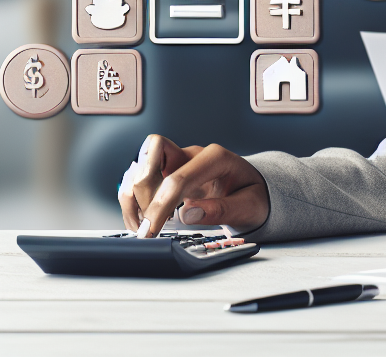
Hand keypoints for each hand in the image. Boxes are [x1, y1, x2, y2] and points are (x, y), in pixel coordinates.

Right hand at [118, 134, 269, 237]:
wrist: (252, 190)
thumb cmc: (252, 196)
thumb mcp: (248, 207)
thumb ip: (221, 210)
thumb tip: (188, 215)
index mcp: (215, 157)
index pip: (178, 177)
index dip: (160, 206)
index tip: (151, 232)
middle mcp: (192, 153)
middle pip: (150, 156)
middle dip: (144, 194)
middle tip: (150, 227)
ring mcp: (178, 160)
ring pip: (139, 166)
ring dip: (134, 197)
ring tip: (144, 228)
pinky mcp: (167, 172)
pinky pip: (139, 179)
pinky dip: (133, 200)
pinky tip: (142, 221)